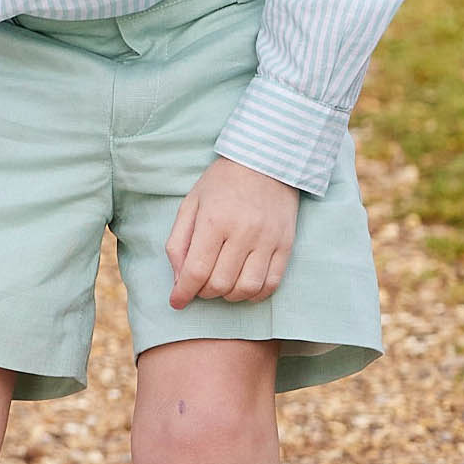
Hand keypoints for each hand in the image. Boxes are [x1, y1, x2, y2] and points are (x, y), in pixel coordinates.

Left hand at [165, 157, 298, 307]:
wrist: (266, 161)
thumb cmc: (222, 183)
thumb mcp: (190, 205)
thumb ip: (178, 243)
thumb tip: (179, 280)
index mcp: (214, 221)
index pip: (196, 271)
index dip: (183, 293)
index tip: (176, 302)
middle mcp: (244, 232)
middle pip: (220, 284)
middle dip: (204, 293)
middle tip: (199, 285)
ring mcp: (268, 240)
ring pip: (247, 288)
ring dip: (229, 296)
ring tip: (221, 286)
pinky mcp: (286, 244)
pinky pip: (272, 283)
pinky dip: (255, 294)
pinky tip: (243, 287)